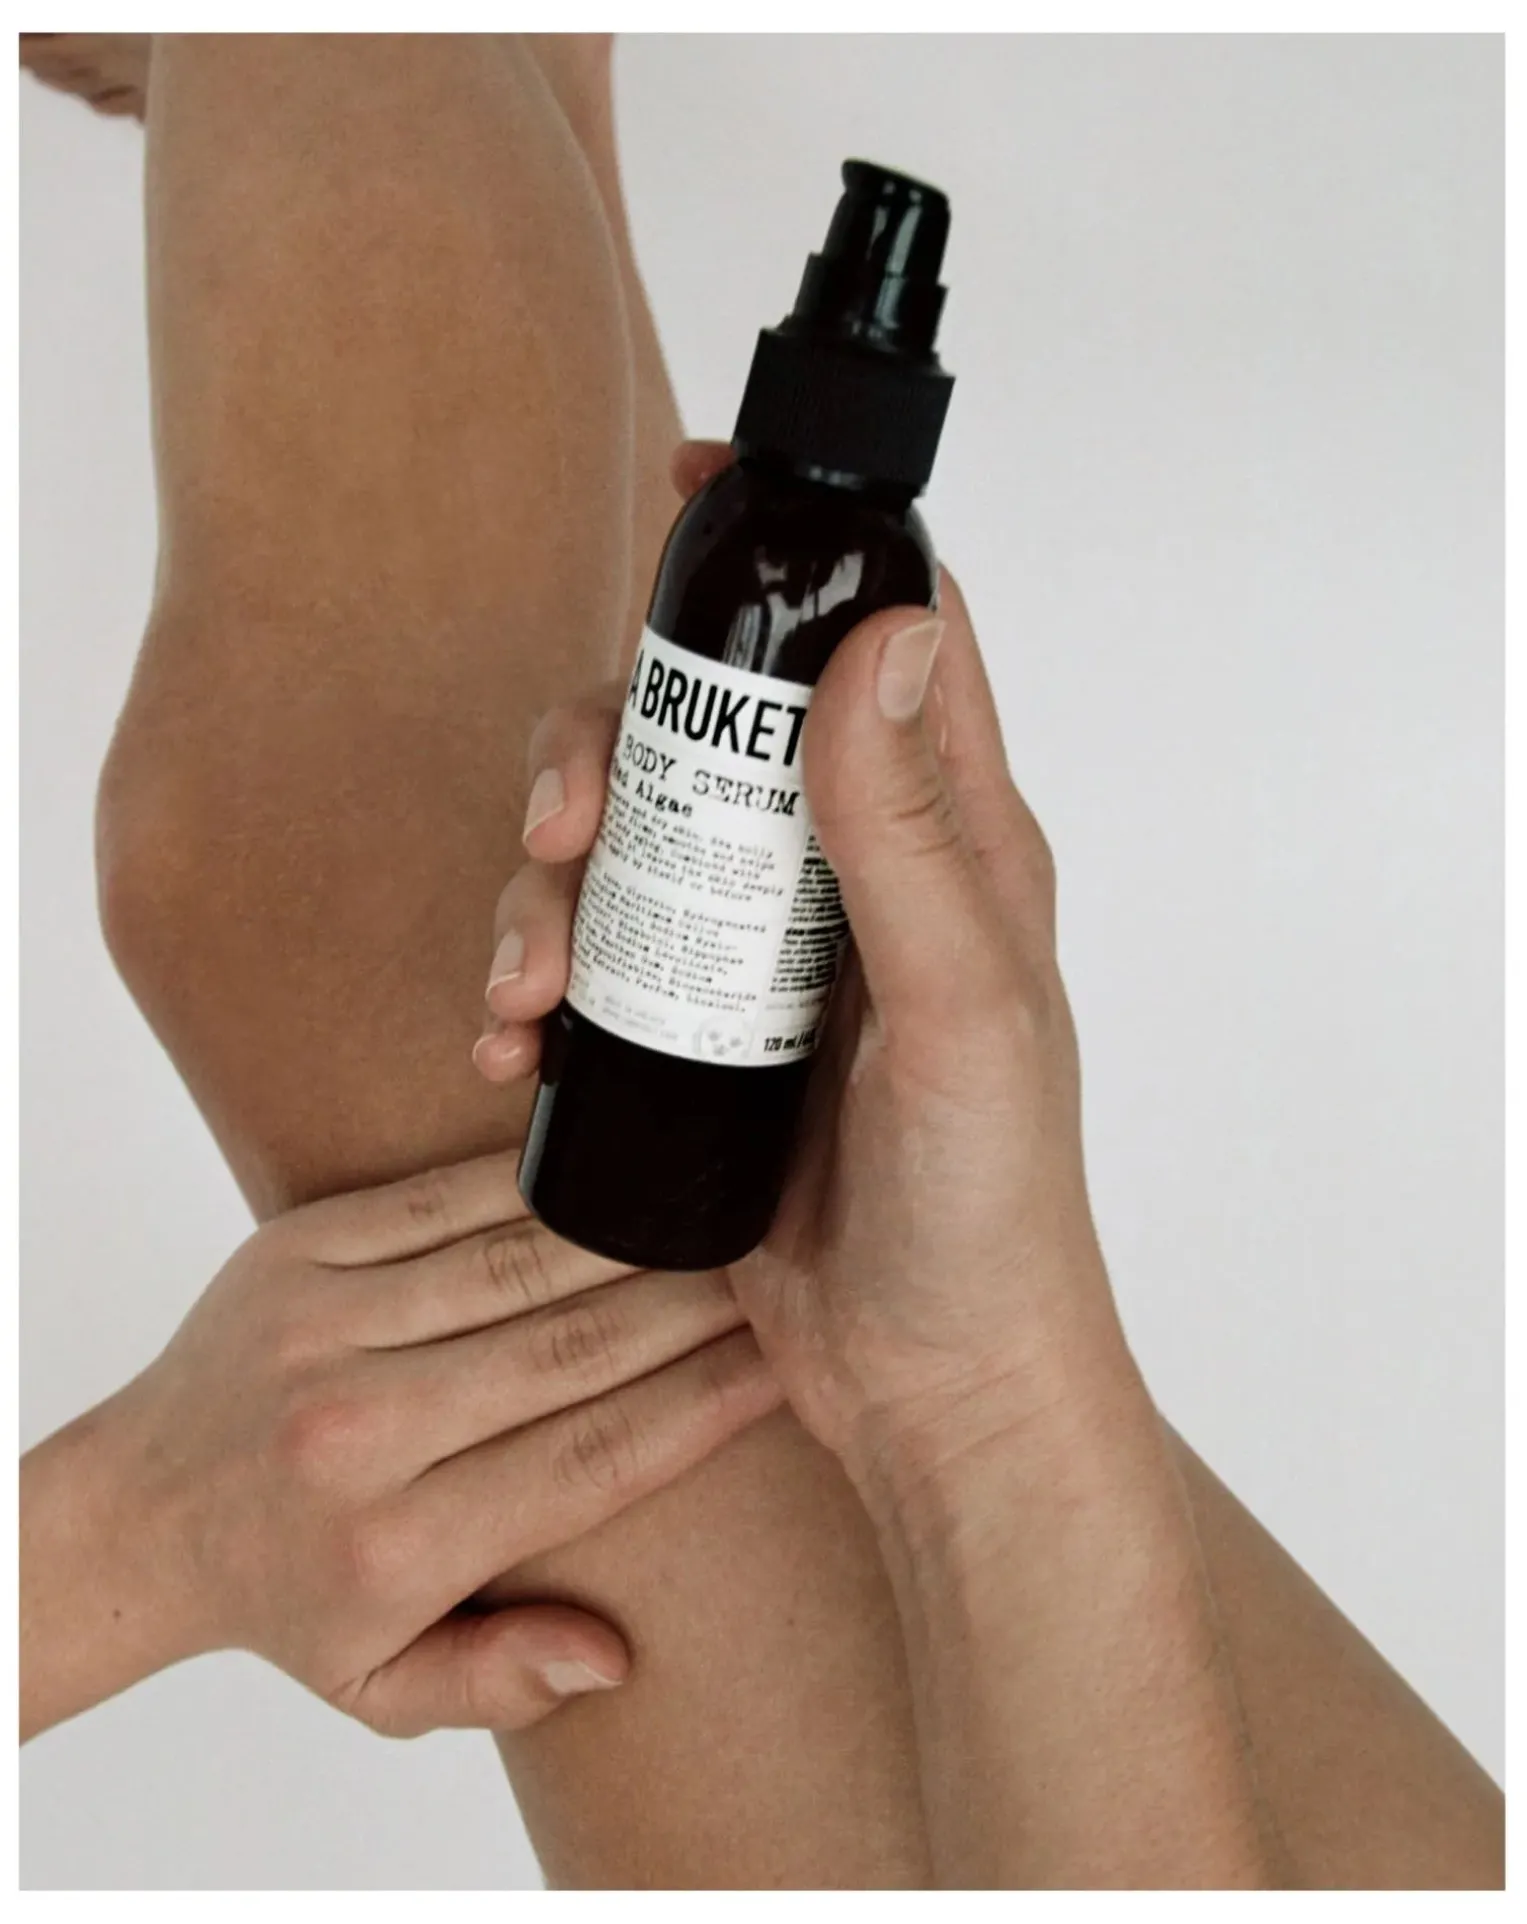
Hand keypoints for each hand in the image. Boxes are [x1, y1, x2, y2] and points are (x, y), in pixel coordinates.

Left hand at [21, 1150, 776, 1740]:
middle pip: (573, 1350)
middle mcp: (360, 1430)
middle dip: (692, 1308)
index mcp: (395, 1544)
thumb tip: (612, 1657)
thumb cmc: (287, 1595)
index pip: (592, 1461)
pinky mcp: (298, 1250)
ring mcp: (323, 1325)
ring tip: (711, 1220)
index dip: (703, 1407)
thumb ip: (497, 1681)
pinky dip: (536, 1183)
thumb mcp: (381, 1688)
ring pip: (520, 1263)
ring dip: (630, 1238)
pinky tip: (607, 1172)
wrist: (141, 1511)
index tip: (782, 1367)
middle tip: (774, 1276)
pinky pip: (443, 1199)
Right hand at [475, 443, 1125, 1484]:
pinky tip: (510, 1040)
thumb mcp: (960, 1010)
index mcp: (948, 838)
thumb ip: (912, 831)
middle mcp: (855, 874)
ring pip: (633, 840)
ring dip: (547, 883)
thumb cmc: (987, 1210)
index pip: (885, 638)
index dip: (798, 549)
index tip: (693, 496)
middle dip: (605, 747)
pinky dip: (539, 975)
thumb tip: (886, 629)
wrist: (931, 1384)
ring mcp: (772, 954)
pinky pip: (602, 956)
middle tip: (556, 824)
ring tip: (522, 987)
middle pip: (709, 728)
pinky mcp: (704, 1034)